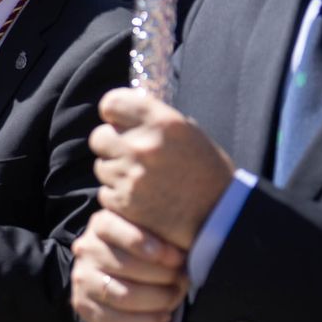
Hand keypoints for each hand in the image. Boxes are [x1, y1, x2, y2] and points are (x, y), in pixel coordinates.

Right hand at [70, 208, 189, 321]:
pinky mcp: (83, 305)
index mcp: (101, 225)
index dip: (143, 242)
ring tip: (175, 298)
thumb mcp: (151, 233)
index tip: (175, 257)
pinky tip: (163, 317)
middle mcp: (87, 250)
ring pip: (122, 295)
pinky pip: (115, 321)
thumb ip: (163, 236)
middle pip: (125, 266)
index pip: (111, 227)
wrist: (115, 274)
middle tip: (183, 281)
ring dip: (158, 300)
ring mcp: (82, 279)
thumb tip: (185, 255)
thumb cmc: (144, 251)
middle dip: (163, 277)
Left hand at [90, 88, 233, 249]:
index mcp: (163, 123)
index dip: (113, 112)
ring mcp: (131, 176)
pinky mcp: (124, 202)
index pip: (112, 103)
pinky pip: (105, 192)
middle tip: (129, 154)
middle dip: (111, 144)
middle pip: (100, 136)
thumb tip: (123, 117)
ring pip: (101, 166)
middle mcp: (143, 146)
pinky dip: (118, 196)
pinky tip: (143, 198)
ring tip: (144, 179)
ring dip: (115, 171)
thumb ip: (155, 122)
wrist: (221, 218)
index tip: (118, 120)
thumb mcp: (190, 135)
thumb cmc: (208, 173)